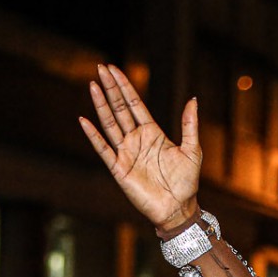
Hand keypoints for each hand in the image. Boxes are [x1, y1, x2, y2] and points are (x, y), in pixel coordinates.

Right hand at [79, 63, 201, 235]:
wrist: (178, 208)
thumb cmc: (186, 182)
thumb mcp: (192, 149)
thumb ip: (189, 124)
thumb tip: (192, 99)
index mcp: (152, 133)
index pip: (134, 104)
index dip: (125, 86)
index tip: (114, 69)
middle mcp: (136, 139)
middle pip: (119, 108)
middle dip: (110, 88)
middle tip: (101, 68)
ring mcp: (126, 152)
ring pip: (110, 123)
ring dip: (101, 105)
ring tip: (93, 85)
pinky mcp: (119, 168)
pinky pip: (103, 149)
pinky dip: (94, 135)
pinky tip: (85, 120)